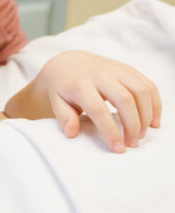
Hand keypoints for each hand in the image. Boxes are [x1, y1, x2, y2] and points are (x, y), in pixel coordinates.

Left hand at [6, 51, 161, 151]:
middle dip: (133, 125)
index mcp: (80, 84)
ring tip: (142, 134)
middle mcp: (100, 74)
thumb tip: (72, 132)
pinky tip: (153, 121)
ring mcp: (116, 69)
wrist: (68, 64)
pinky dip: (155, 104)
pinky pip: (148, 84)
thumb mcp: (56, 102)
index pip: (98, 109)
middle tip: (133, 143)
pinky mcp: (127, 69)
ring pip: (141, 90)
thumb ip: (64, 117)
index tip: (118, 148)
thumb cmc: (63, 89)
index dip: (110, 131)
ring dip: (147, 115)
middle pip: (125, 99)